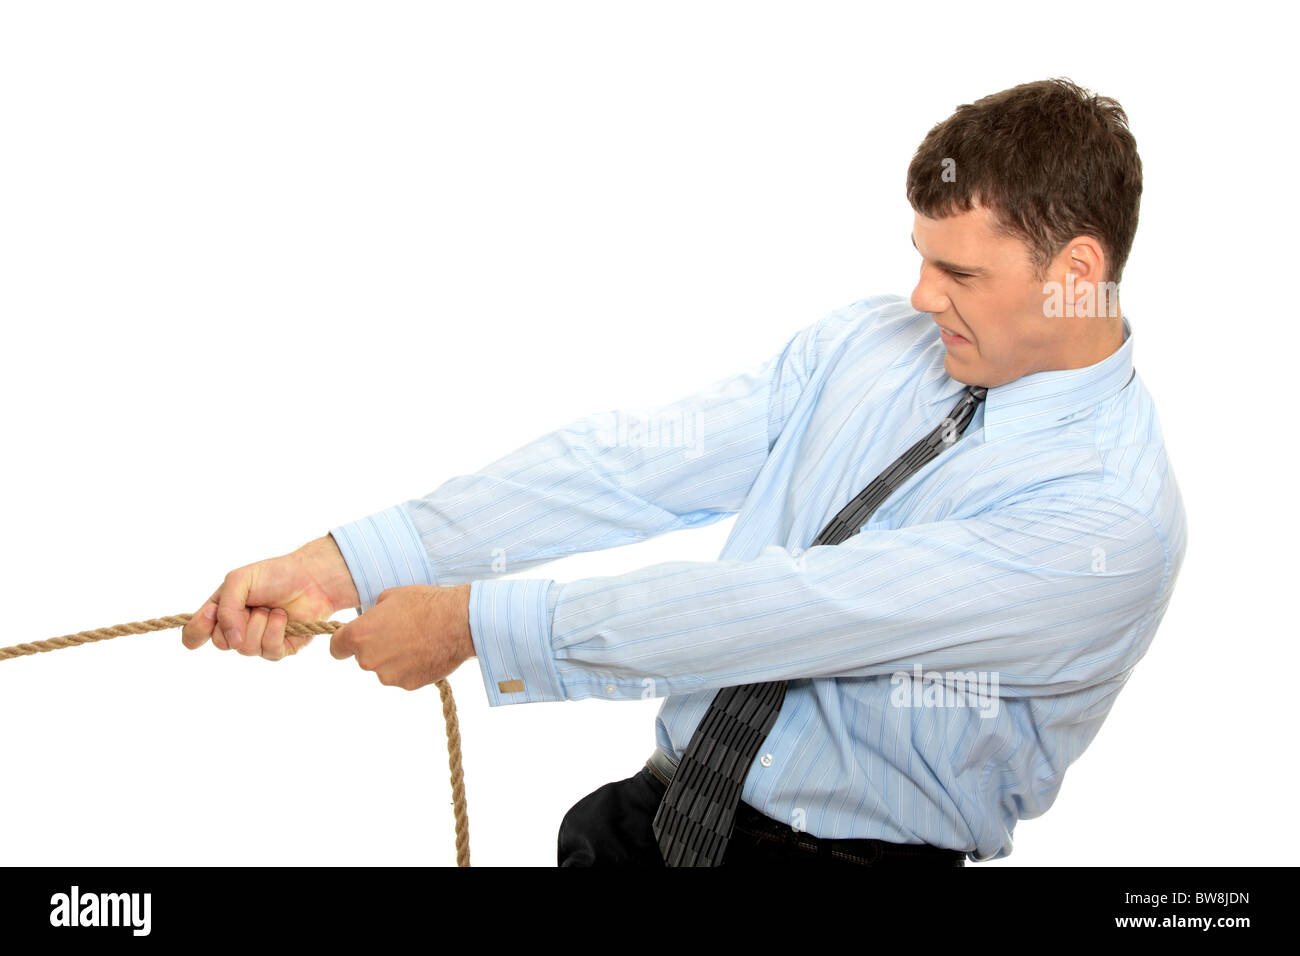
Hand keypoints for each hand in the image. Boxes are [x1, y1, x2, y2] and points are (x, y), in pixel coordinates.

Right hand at [181, 534, 361, 659]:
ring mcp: (257, 642)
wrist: (311, 578)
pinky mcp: (280, 650)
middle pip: (221, 643)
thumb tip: (231, 641)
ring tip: (271, 608)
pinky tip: (283, 616)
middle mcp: (236, 630)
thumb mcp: (239, 581)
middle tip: (254, 603)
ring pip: (246, 648)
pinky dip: (276, 629)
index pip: (195, 634)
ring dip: (260, 622)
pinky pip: (269, 650)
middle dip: (238, 620)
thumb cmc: (274, 575)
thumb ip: (225, 608)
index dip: (195, 632)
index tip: (210, 616)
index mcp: (220, 613)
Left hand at [329, 584, 474, 689]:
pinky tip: (425, 652)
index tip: (350, 644)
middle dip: (376, 648)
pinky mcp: (407, 685)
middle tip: (399, 633)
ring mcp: (388, 675)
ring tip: (417, 641)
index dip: (343, 645)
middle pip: (363, 658)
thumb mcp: (390, 597)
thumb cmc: (426, 604)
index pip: (336, 648)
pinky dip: (410, 668)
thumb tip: (371, 624)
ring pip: (383, 668)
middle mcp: (368, 659)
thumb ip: (372, 615)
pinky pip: (402, 676)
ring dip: (394, 659)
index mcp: (359, 635)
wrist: (459, 622)